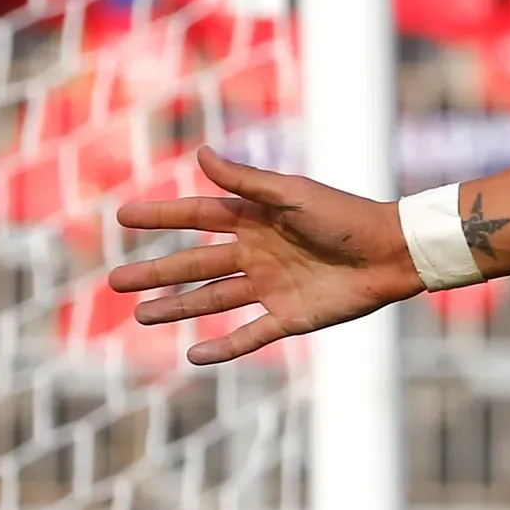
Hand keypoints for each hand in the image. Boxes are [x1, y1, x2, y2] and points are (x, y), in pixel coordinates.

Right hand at [105, 148, 421, 364]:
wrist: (395, 253)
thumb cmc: (348, 217)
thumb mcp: (294, 195)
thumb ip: (247, 181)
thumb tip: (200, 153)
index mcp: (256, 220)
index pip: (198, 217)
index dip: (161, 217)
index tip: (122, 217)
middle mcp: (258, 254)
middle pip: (195, 265)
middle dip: (156, 273)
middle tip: (113, 282)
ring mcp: (273, 287)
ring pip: (213, 301)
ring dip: (177, 308)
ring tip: (141, 316)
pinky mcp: (293, 317)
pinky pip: (251, 334)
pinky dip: (224, 347)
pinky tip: (194, 356)